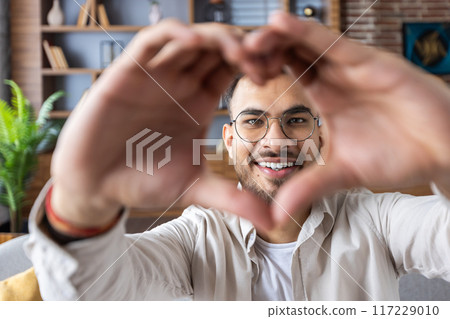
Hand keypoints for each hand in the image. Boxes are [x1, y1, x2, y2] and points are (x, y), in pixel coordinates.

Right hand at [51, 20, 272, 230]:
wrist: (98, 184)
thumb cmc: (143, 180)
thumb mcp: (195, 188)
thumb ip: (233, 199)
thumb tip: (272, 222)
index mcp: (198, 101)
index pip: (231, 67)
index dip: (253, 62)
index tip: (272, 70)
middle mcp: (179, 83)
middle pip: (216, 46)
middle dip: (242, 44)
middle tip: (262, 55)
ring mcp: (154, 75)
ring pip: (190, 37)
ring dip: (215, 36)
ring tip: (237, 49)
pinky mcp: (127, 72)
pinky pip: (151, 40)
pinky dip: (173, 34)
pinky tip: (192, 40)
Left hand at [242, 12, 449, 221]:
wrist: (442, 152)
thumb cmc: (396, 156)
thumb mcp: (340, 174)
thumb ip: (306, 188)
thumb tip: (274, 217)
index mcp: (323, 97)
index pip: (284, 75)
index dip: (258, 70)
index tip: (229, 73)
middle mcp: (333, 76)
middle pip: (288, 53)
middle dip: (260, 50)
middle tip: (230, 52)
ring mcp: (350, 67)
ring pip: (305, 43)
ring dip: (275, 38)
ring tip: (248, 37)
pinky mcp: (370, 62)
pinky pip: (332, 42)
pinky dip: (306, 32)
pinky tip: (280, 23)